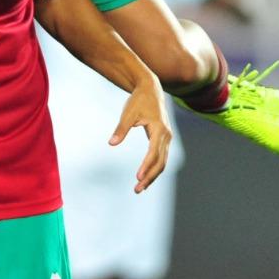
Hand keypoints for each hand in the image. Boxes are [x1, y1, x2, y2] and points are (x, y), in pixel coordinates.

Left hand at [109, 78, 172, 192]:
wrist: (150, 89)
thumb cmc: (138, 100)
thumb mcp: (128, 113)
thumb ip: (121, 129)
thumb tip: (111, 143)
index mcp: (159, 129)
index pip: (153, 153)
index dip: (146, 166)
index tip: (137, 177)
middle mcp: (167, 135)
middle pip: (160, 162)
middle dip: (149, 177)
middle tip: (137, 189)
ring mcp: (167, 137)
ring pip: (162, 161)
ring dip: (153, 175)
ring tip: (140, 187)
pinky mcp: (164, 138)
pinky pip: (161, 157)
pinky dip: (154, 167)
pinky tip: (146, 176)